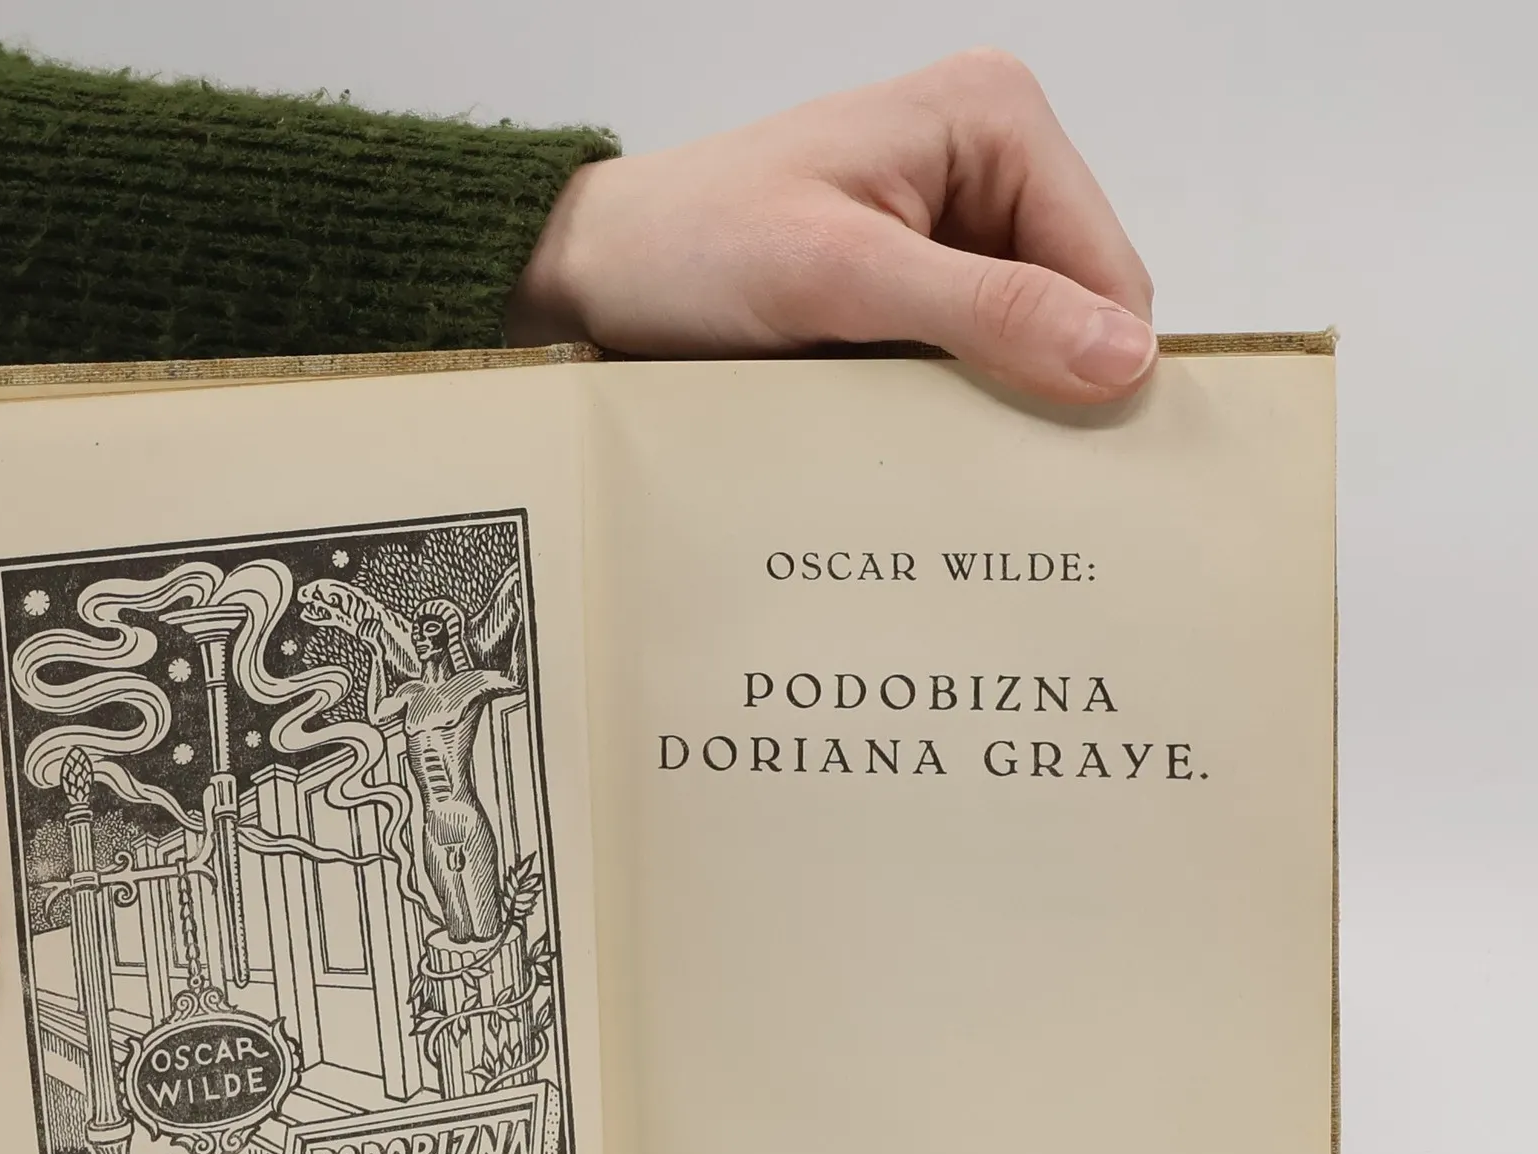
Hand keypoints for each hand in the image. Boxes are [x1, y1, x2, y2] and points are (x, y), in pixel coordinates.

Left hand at [510, 49, 1155, 404]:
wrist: (602, 270)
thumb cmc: (694, 247)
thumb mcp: (843, 277)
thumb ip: (988, 311)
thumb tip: (1120, 356)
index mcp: (995, 117)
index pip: (1109, 267)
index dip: (1097, 367)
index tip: (1066, 465)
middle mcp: (988, 158)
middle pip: (1075, 306)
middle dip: (1041, 384)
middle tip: (991, 468)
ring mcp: (953, 220)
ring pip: (1028, 340)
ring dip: (991, 399)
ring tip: (933, 443)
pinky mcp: (915, 276)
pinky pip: (971, 354)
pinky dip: (950, 400)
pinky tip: (910, 428)